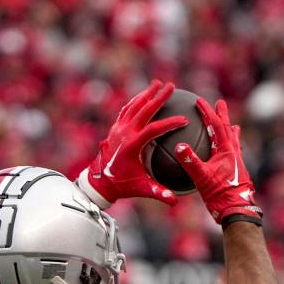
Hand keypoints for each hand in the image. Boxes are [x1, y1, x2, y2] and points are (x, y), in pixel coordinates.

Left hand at [76, 80, 188, 207]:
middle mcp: (124, 133)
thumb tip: (175, 200)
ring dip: (146, 94)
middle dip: (158, 97)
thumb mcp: (141, 188)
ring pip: (134, 106)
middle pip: (143, 110)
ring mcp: (118, 128)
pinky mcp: (115, 128)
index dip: (170, 123)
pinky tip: (144, 95)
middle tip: (171, 86)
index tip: (184, 120)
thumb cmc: (122, 185)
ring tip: (158, 84)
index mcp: (132, 146)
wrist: (100, 181)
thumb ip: (159, 193)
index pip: (154, 129)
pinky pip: (126, 109)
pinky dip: (136, 100)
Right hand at [174, 99, 261, 223]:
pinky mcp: (236, 171)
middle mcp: (234, 153)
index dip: (207, 112)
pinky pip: (233, 152)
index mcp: (226, 150)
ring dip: (229, 129)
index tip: (199, 101)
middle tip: (220, 103)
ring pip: (233, 140)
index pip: (216, 125)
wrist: (236, 210)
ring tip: (231, 124)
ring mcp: (236, 162)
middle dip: (222, 115)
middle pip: (227, 128)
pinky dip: (230, 146)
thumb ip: (190, 161)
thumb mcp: (202, 177)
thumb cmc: (220, 194)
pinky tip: (229, 152)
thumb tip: (179, 146)